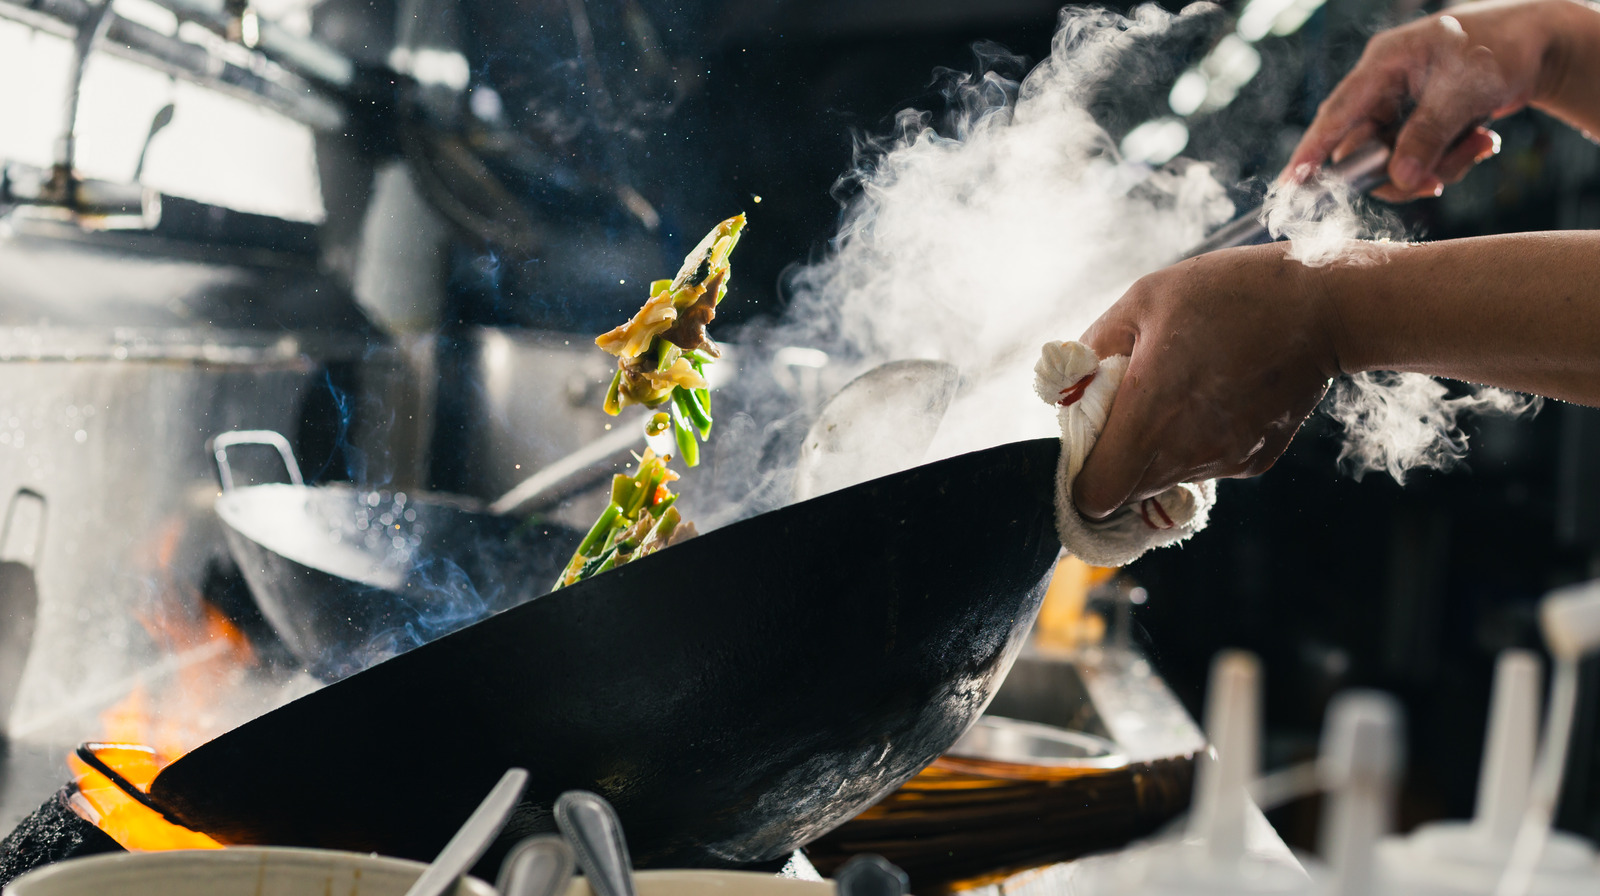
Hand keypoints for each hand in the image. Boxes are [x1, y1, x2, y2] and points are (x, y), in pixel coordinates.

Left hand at [1072, 243, 1340, 519]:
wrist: (1324, 307)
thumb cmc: (1229, 295)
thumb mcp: (1143, 300)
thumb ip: (1094, 348)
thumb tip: (1068, 385)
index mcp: (1150, 416)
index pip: (1096, 495)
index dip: (1081, 478)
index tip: (1085, 443)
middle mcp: (1186, 453)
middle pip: (1128, 491)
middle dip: (1116, 459)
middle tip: (1128, 406)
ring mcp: (1224, 462)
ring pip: (1166, 479)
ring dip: (1158, 448)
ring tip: (1179, 389)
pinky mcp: (1254, 462)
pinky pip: (1206, 465)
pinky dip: (1197, 441)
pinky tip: (1216, 395)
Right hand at [1282, 0, 1575, 200]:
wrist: (1539, 42)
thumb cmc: (1501, 48)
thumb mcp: (1465, 90)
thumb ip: (1428, 135)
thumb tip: (1399, 177)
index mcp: (1383, 64)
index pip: (1337, 114)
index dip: (1311, 151)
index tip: (1291, 185)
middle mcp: (1384, 88)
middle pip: (1365, 150)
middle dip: (1402, 172)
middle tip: (1437, 182)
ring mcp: (1400, 107)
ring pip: (1394, 161)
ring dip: (1437, 166)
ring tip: (1480, 146)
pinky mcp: (1418, 123)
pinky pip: (1418, 159)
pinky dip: (1450, 161)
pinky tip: (1482, 142)